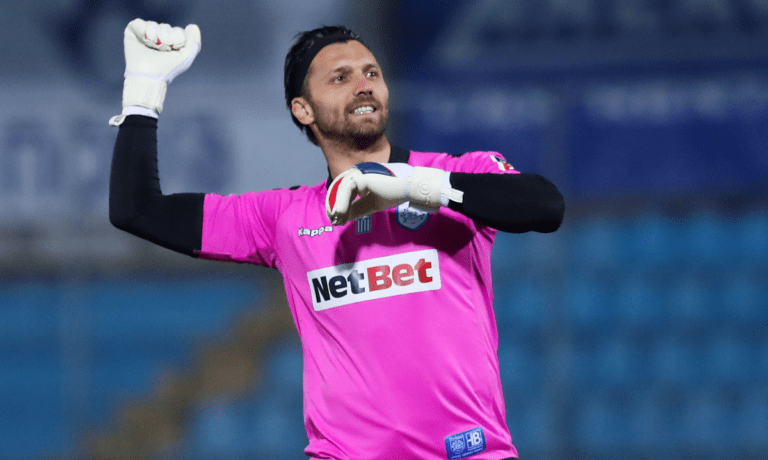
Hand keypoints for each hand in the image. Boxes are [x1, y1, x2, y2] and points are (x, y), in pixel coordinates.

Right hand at [109, 18, 200, 124]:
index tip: (173, 48)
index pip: (177, 31)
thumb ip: (194, 42)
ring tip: (152, 45)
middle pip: (165, 27)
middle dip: (165, 36)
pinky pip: (138, 23)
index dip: (177, 37)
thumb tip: (192, 26)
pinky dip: (142, 29)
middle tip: (162, 48)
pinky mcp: (132, 34)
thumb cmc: (167, 68)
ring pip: (152, 25)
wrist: (148, 75)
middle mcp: (157, 39)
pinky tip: (144, 39)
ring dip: (154, 34)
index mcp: (170, 45)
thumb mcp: (186, 57)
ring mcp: (144, 36)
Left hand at [325, 162, 463, 225]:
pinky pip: (347, 190)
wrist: (408, 189)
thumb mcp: (373, 205)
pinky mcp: (362, 177)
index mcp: (360, 179)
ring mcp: (359, 173)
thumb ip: (358, 208)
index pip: (345, 193)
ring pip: (341, 191)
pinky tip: (340, 213)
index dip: (339, 206)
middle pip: (340, 190)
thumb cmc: (394, 194)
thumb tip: (343, 216)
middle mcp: (358, 174)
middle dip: (334, 205)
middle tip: (333, 220)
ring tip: (336, 219)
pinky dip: (342, 202)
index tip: (336, 219)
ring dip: (337, 206)